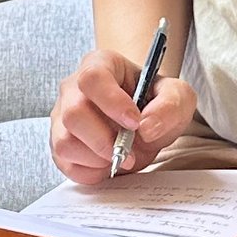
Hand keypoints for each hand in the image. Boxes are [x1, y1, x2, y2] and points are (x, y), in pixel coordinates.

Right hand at [50, 49, 198, 184]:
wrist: (144, 119)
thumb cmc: (156, 101)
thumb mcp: (178, 97)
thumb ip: (170, 105)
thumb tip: (146, 127)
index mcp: (100, 64)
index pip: (92, 78)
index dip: (112, 103)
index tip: (135, 122)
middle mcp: (73, 88)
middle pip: (74, 114)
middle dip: (105, 141)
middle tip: (130, 152)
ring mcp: (62, 117)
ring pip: (65, 143)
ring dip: (97, 158)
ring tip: (120, 156)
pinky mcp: (59, 144)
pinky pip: (66, 164)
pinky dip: (91, 172)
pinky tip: (108, 163)